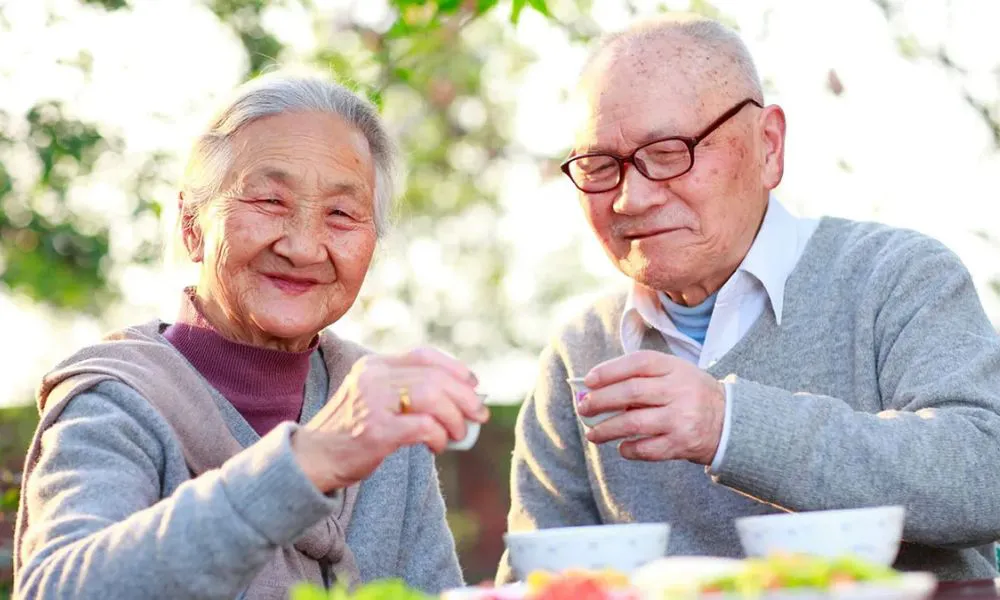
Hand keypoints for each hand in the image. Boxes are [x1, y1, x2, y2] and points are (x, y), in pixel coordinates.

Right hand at [292, 347, 488, 492]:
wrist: (310, 459)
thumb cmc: (348, 432)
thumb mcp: (372, 398)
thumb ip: (404, 391)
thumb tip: (459, 397)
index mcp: (374, 365)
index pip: (424, 355)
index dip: (455, 368)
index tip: (473, 384)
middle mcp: (373, 377)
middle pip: (435, 378)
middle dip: (465, 397)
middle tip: (479, 415)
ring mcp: (373, 402)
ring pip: (433, 398)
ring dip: (455, 418)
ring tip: (458, 434)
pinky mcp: (376, 431)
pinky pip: (424, 427)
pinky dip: (439, 436)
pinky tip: (437, 446)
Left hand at [577, 350, 724, 463]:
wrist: (730, 422)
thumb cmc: (691, 395)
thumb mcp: (674, 376)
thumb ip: (641, 378)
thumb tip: (596, 390)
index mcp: (676, 369)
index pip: (638, 363)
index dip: (609, 370)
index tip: (588, 380)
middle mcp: (679, 391)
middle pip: (630, 392)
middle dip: (600, 400)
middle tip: (583, 408)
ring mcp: (681, 418)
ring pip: (633, 423)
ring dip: (606, 429)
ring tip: (592, 433)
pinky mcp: (682, 444)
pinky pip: (646, 449)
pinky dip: (628, 449)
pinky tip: (621, 447)